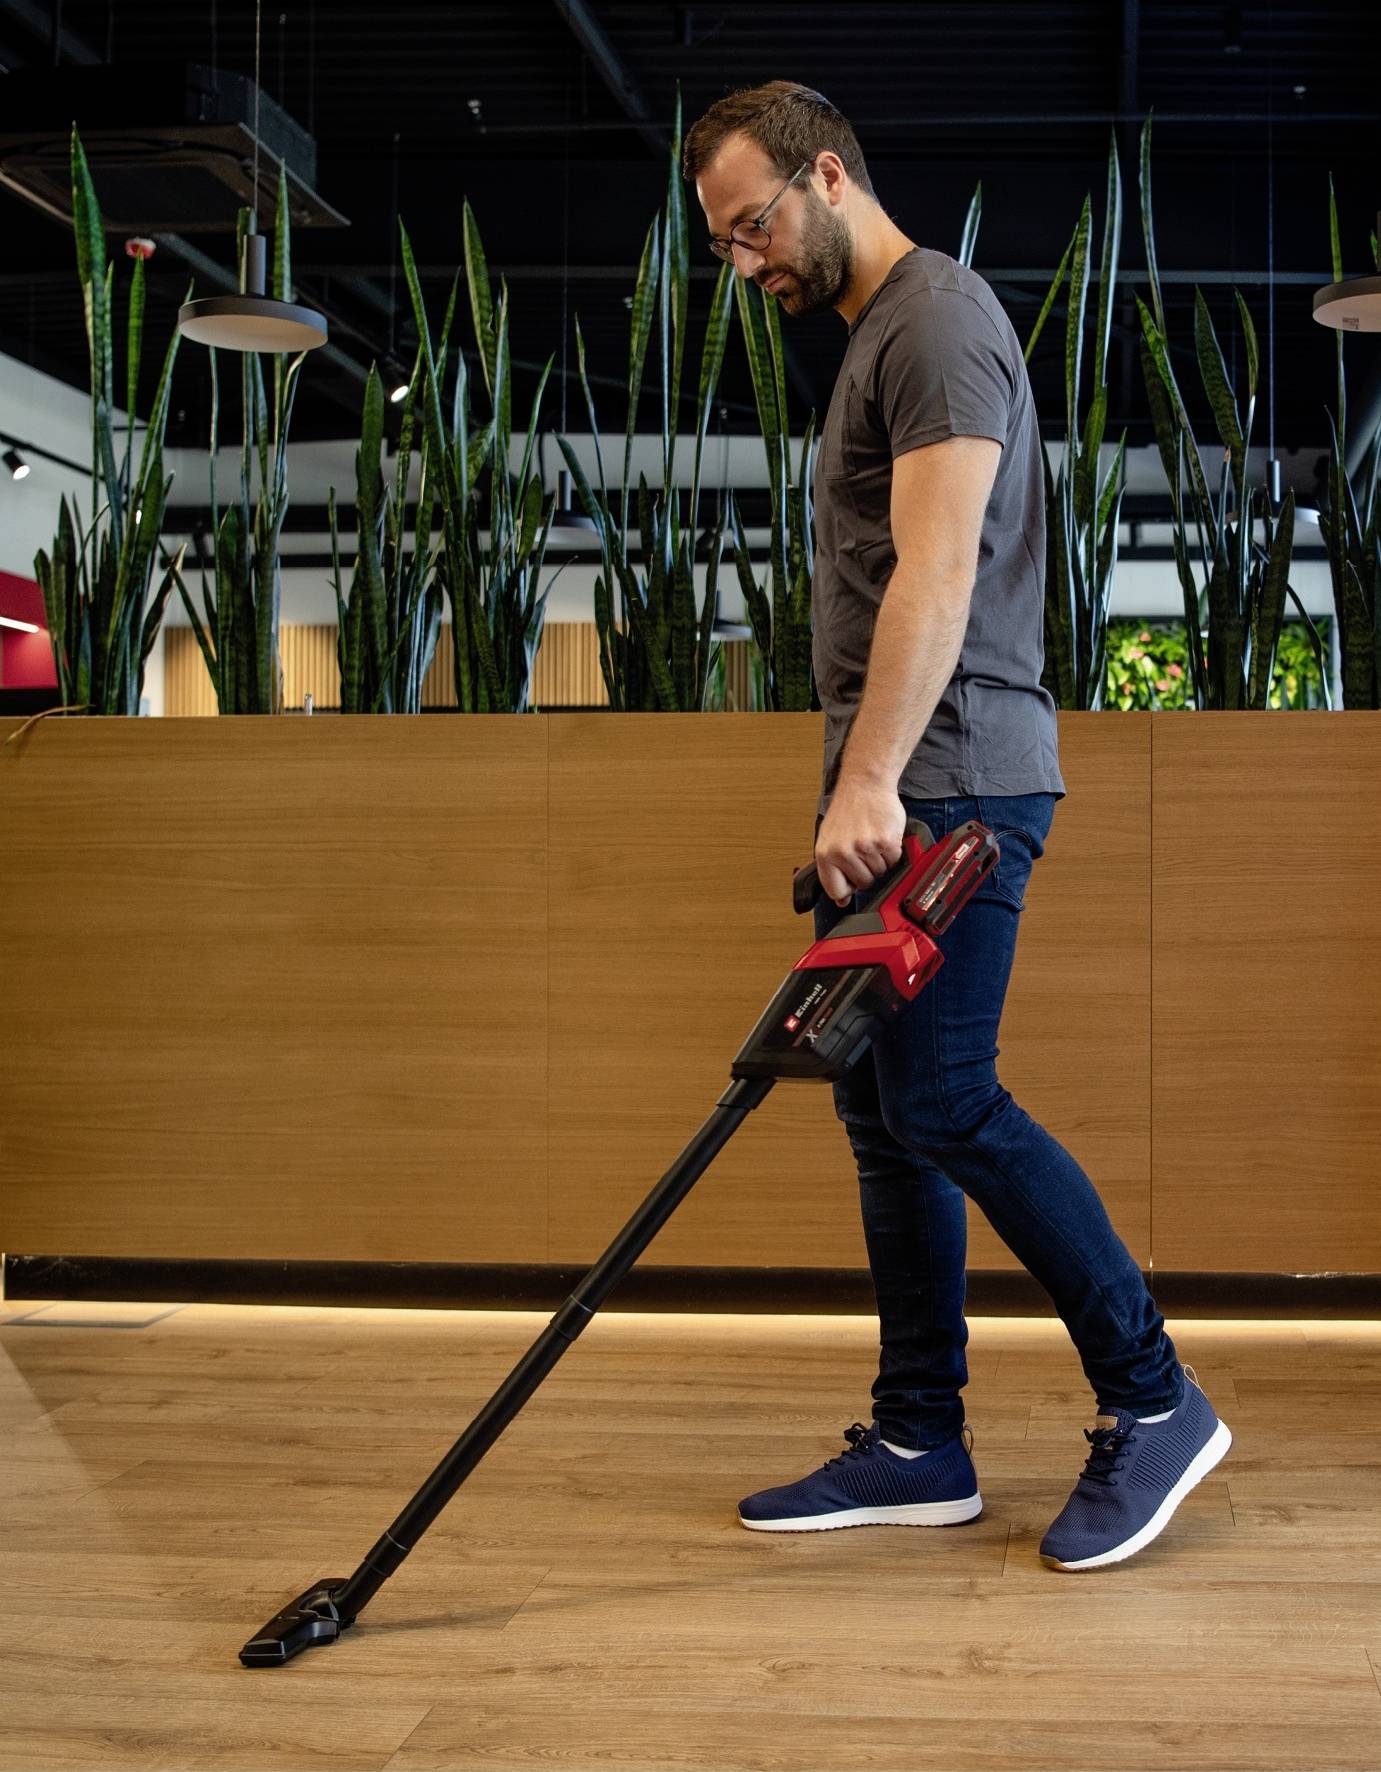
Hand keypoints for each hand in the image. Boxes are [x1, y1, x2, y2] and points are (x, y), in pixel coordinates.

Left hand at [815, 777, 905, 905]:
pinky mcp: (885, 841)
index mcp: (825, 854)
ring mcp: (865, 847)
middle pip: (864, 883)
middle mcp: (844, 852)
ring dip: (880, 859)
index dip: (847, 888)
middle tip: (863, 850)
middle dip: (867, 870)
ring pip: (881, 872)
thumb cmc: (847, 811)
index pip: (837, 891)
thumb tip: (840, 900)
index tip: (851, 880)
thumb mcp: (828, 839)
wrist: (865, 784)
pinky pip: (894, 860)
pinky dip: (892, 851)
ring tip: (872, 839)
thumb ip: (832, 870)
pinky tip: (883, 835)